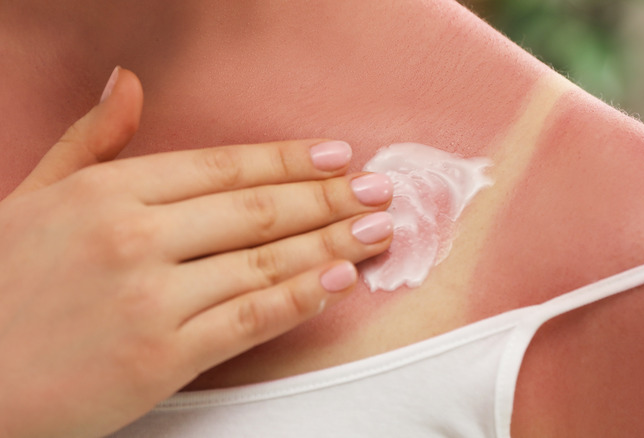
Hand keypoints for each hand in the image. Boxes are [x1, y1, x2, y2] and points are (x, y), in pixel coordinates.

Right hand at [0, 67, 392, 437]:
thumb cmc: (1, 287)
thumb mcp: (31, 198)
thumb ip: (89, 143)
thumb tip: (126, 83)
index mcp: (106, 193)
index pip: (222, 166)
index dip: (288, 160)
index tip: (337, 155)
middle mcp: (133, 238)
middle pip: (256, 210)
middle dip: (328, 198)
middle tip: (380, 190)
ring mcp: (149, 300)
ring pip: (263, 262)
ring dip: (331, 244)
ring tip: (377, 230)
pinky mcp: (159, 359)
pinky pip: (247, 321)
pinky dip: (299, 299)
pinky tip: (338, 281)